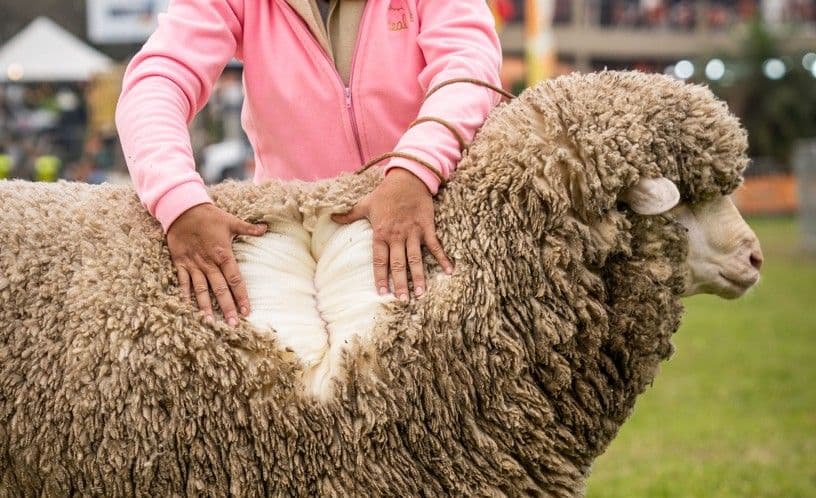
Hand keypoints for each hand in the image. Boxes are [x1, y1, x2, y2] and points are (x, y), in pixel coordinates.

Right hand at [167, 203, 266, 325]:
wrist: (182, 209)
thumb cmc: (209, 216)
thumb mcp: (231, 221)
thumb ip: (249, 228)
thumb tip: (266, 228)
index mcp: (223, 254)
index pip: (235, 279)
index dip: (241, 296)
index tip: (246, 311)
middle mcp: (209, 263)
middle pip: (220, 289)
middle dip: (227, 307)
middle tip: (233, 324)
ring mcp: (194, 264)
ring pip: (201, 290)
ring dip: (205, 306)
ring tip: (210, 322)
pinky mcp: (180, 263)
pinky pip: (183, 282)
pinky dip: (185, 295)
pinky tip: (187, 308)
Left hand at [332, 168, 452, 300]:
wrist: (407, 178)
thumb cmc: (385, 193)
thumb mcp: (364, 204)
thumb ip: (349, 215)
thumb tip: (331, 217)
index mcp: (381, 233)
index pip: (379, 260)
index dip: (381, 277)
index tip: (382, 293)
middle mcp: (397, 236)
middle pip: (398, 264)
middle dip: (400, 283)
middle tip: (403, 300)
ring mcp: (413, 233)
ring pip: (416, 259)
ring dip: (419, 276)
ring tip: (421, 293)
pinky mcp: (427, 227)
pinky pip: (435, 246)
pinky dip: (443, 258)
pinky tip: (449, 271)